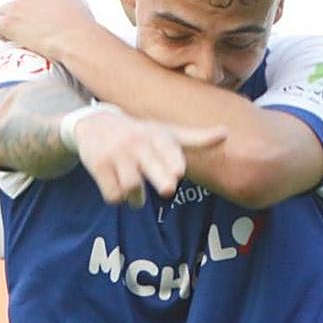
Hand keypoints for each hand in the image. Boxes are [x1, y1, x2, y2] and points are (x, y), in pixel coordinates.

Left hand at [0, 0, 94, 58]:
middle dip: (24, 13)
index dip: (37, 3)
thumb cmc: (81, 25)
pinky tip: (10, 39)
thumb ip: (66, 0)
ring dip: (12, 22)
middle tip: (35, 29)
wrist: (75, 41)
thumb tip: (67, 5)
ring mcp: (15, 5)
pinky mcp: (8, 23)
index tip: (44, 17)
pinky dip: (0, 32)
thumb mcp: (78, 3)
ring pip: (4, 11)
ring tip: (23, 36)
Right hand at [73, 111, 225, 206]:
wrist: (95, 124)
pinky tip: (116, 185)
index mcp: (156, 134)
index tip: (179, 171)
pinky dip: (117, 196)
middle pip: (149, 166)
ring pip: (132, 186)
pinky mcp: (97, 165)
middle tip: (170, 187)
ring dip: (137, 197)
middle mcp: (136, 142)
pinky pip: (113, 193)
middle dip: (160, 176)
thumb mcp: (166, 133)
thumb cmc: (140, 134)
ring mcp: (115, 153)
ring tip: (135, 191)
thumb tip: (226, 133)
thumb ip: (196, 138)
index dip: (172, 159)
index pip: (166, 148)